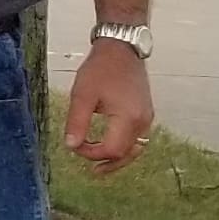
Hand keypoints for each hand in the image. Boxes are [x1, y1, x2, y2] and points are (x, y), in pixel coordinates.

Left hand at [65, 41, 153, 171]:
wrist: (121, 49)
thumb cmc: (100, 69)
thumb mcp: (82, 95)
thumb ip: (76, 122)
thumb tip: (70, 146)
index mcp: (128, 118)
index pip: (112, 150)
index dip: (92, 154)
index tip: (74, 146)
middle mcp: (143, 121)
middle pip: (127, 153)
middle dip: (107, 162)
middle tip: (91, 170)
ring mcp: (148, 117)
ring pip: (136, 148)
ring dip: (119, 157)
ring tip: (101, 164)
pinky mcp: (147, 112)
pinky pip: (138, 137)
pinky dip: (125, 146)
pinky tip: (111, 145)